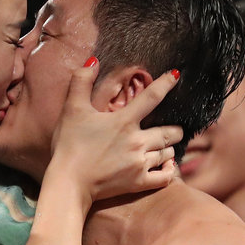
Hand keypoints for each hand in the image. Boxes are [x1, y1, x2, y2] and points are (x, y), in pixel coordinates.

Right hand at [51, 64, 181, 202]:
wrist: (68, 183)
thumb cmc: (69, 146)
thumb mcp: (71, 110)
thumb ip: (81, 82)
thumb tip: (92, 61)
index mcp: (124, 121)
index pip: (152, 97)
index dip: (166, 83)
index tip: (176, 75)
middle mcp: (138, 141)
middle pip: (170, 131)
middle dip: (174, 128)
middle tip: (172, 127)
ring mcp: (140, 164)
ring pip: (168, 152)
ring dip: (169, 148)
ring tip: (165, 146)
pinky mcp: (138, 183)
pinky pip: (165, 176)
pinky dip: (169, 170)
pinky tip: (166, 165)